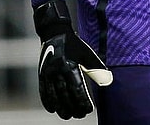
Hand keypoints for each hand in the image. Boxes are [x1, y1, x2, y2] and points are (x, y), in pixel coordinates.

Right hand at [33, 0, 112, 119]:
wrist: (54, 33)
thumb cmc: (74, 45)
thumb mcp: (87, 53)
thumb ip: (96, 68)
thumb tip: (108, 81)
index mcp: (70, 65)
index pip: (77, 88)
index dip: (83, 100)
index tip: (89, 109)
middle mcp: (57, 71)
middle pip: (65, 95)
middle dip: (73, 107)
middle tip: (80, 115)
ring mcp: (47, 73)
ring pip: (53, 95)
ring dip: (60, 108)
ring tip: (67, 116)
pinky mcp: (41, 74)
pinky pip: (43, 91)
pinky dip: (47, 101)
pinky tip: (53, 109)